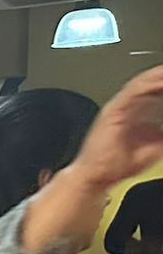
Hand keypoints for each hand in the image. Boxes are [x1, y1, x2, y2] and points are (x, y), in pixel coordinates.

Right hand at [67, 65, 162, 188]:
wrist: (97, 176)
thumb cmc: (118, 165)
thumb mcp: (155, 147)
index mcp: (135, 113)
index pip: (155, 91)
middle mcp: (125, 107)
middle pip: (147, 84)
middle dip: (160, 77)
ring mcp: (117, 107)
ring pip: (139, 83)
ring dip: (155, 77)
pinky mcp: (112, 111)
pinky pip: (130, 92)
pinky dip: (145, 85)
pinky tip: (157, 82)